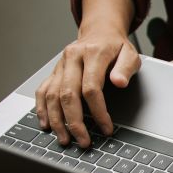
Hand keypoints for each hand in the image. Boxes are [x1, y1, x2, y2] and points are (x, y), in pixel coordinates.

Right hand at [35, 27, 139, 147]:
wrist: (100, 31)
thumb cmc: (116, 46)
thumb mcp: (130, 53)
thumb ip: (126, 68)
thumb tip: (120, 82)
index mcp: (92, 53)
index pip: (91, 88)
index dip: (98, 111)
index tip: (106, 128)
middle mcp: (72, 58)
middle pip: (68, 95)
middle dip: (75, 121)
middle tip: (83, 141)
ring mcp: (60, 65)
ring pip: (52, 95)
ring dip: (57, 120)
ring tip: (65, 139)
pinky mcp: (54, 71)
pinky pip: (42, 90)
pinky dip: (42, 109)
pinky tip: (46, 124)